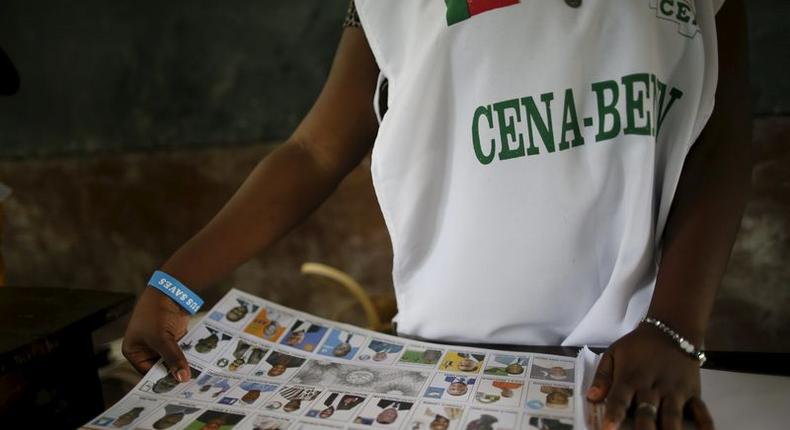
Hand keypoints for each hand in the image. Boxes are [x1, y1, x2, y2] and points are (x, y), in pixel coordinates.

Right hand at [122, 287, 191, 381]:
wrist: (169, 290)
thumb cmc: (155, 313)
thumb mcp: (162, 339)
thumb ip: (172, 358)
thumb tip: (182, 378)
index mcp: (134, 351)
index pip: (147, 372)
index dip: (162, 380)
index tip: (177, 388)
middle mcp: (146, 349)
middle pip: (161, 367)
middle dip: (174, 373)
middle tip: (189, 385)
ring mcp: (160, 343)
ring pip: (173, 359)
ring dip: (183, 365)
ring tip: (197, 377)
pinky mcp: (173, 337)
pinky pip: (181, 351)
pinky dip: (188, 356)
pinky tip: (200, 365)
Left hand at [586, 324, 713, 429]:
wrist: (672, 330)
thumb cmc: (638, 346)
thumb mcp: (614, 353)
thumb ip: (602, 377)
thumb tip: (591, 397)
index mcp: (630, 377)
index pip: (620, 399)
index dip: (614, 415)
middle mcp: (653, 386)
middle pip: (648, 412)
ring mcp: (675, 390)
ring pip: (672, 415)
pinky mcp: (693, 393)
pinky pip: (701, 411)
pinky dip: (705, 425)